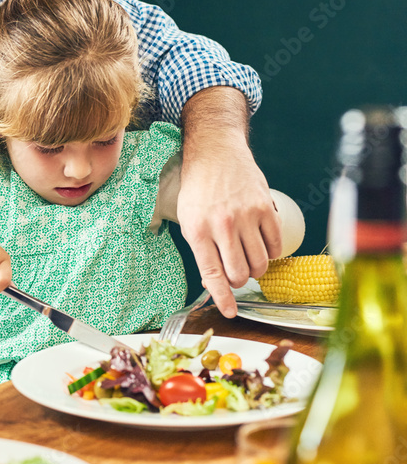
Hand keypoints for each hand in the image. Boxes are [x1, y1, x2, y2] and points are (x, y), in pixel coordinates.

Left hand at [178, 88, 281, 316]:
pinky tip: (261, 245)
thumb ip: (201, 247)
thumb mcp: (187, 217)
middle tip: (236, 272)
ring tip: (248, 258)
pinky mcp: (265, 208)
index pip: (212, 273)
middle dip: (239, 281)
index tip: (229, 312)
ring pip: (260, 263)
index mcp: (197, 229)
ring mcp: (246, 216)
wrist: (215, 152)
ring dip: (256, 269)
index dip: (222, 297)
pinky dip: (270, 253)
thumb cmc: (198, 187)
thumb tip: (215, 280)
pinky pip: (275, 245)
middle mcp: (222, 225)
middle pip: (240, 273)